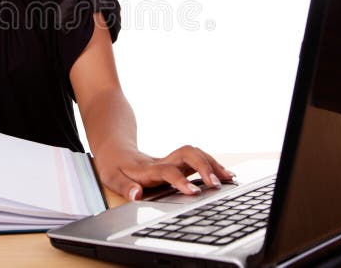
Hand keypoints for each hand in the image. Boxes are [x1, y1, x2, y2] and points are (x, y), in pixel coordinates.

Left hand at [94, 145, 234, 200]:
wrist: (114, 145)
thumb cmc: (113, 164)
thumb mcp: (111, 177)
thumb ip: (124, 187)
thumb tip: (137, 195)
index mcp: (147, 168)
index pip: (167, 171)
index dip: (180, 180)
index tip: (194, 192)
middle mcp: (162, 160)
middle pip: (187, 154)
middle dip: (204, 166)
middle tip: (216, 184)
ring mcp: (170, 159)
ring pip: (195, 154)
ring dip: (212, 164)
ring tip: (229, 178)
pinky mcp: (175, 161)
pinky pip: (196, 159)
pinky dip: (212, 165)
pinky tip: (224, 175)